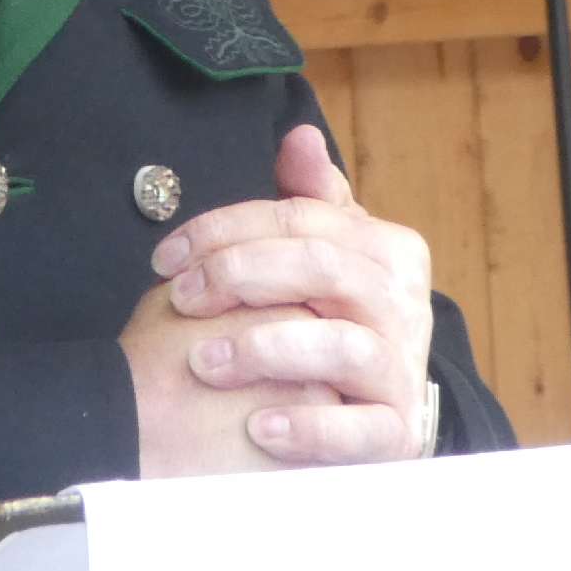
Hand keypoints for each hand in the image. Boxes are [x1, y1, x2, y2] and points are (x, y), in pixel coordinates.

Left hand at [127, 126, 436, 472]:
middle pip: (318, 267)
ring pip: (341, 345)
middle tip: (179, 298)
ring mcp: (402, 369)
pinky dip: (308, 427)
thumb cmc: (343, 316)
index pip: (299, 219)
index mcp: (388, 248)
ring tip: (203, 361)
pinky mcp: (398, 433)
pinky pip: (359, 431)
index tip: (165, 257)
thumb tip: (299, 137)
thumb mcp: (332, 251)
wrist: (389, 404)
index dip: (223, 230)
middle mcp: (405, 303)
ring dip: (263, 349)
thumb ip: (310, 199)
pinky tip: (258, 428)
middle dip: (237, 275)